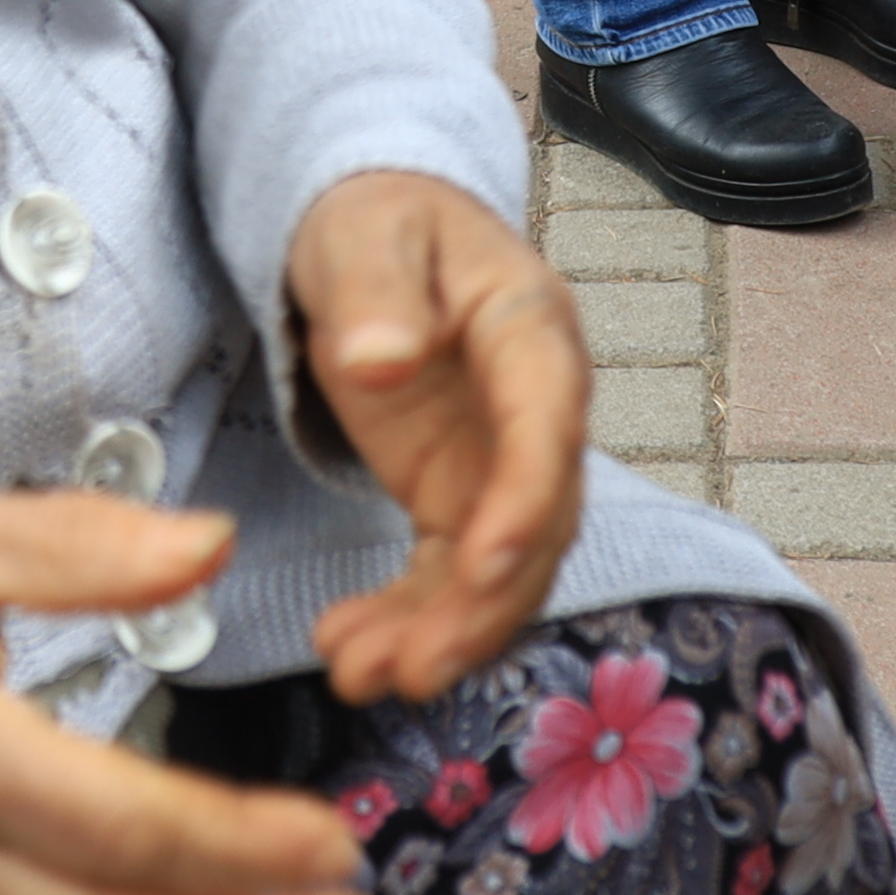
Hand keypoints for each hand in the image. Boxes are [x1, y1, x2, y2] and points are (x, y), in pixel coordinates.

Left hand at [283, 169, 589, 703]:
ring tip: (360, 674)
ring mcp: (500, 461)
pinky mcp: (459, 496)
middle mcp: (535, 409)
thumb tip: (383, 361)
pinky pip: (449, 575)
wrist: (374, 231)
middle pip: (536, 523)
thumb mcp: (366, 235)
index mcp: (529, 331)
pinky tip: (348, 649)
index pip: (547, 425)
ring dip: (442, 632)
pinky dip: (409, 620)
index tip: (481, 564)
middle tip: (412, 666)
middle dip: (479, 605)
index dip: (526, 500)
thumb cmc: (378, 219)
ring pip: (497, 569)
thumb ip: (376, 291)